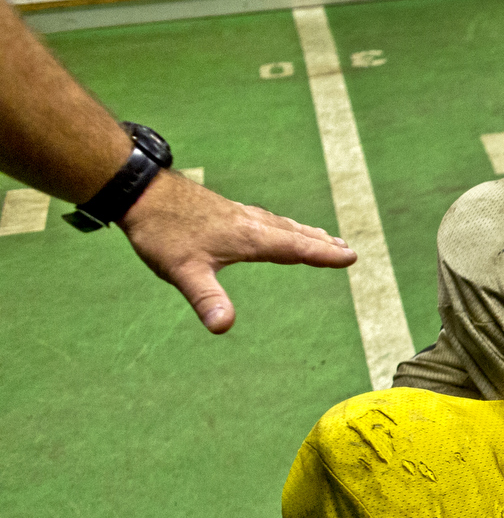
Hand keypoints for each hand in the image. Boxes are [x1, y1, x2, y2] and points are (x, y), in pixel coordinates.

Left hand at [117, 168, 354, 332]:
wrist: (138, 190)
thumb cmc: (161, 231)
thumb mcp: (183, 272)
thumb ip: (206, 299)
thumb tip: (222, 327)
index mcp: (249, 238)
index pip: (295, 249)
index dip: (324, 255)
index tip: (351, 257)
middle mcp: (250, 222)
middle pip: (294, 234)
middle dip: (320, 243)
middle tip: (346, 249)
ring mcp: (237, 213)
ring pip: (280, 224)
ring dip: (303, 232)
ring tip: (320, 237)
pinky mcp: (223, 209)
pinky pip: (265, 218)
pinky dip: (281, 225)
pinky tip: (273, 226)